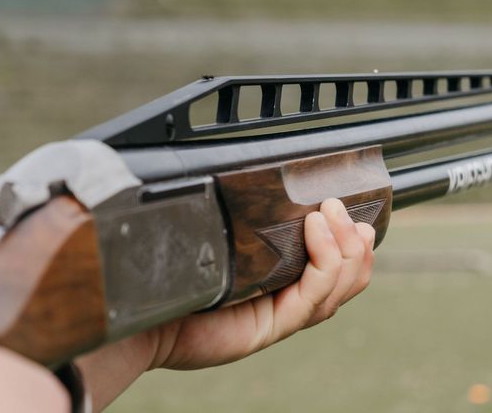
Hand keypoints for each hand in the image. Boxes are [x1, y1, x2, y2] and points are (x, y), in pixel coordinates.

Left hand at [76, 198, 375, 408]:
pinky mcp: (268, 327)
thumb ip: (232, 210)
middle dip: (354, 242)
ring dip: (344, 248)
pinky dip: (324, 262)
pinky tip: (316, 230)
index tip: (351, 209)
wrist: (137, 312)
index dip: (349, 242)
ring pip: (335, 288)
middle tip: (342, 207)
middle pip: (343, 280)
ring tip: (331, 213)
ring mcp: (277, 316)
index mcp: (274, 280)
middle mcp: (281, 300)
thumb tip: (242, 163)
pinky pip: (312, 298)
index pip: (329, 265)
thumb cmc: (165, 269)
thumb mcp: (209, 233)